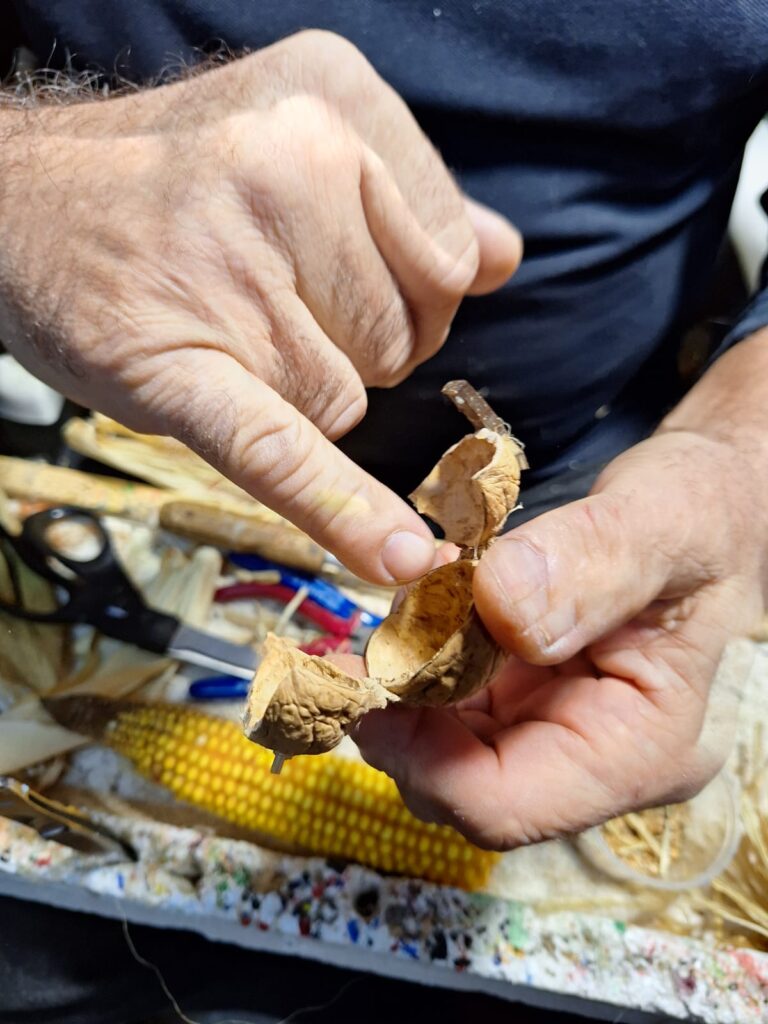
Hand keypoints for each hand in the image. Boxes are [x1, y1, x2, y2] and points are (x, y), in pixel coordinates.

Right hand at [0, 31, 520, 583]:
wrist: (19, 203)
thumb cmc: (175, 181)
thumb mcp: (296, 134)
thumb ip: (410, 197)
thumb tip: (502, 258)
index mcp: (335, 98)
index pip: (453, 253)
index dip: (411, 292)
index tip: (347, 279)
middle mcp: (289, 164)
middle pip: (407, 332)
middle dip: (356, 346)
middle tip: (267, 301)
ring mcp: (233, 268)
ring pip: (349, 400)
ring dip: (300, 392)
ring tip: (222, 327)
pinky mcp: (182, 364)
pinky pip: (286, 449)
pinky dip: (342, 510)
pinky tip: (393, 555)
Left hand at [357, 426, 765, 847]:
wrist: (702, 504)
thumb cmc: (701, 512)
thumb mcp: (662, 522)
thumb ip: (591, 564)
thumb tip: (498, 604)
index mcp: (641, 749)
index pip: (505, 806)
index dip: (418, 757)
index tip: (369, 680)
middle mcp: (593, 759)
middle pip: (458, 782)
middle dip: (402, 712)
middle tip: (369, 636)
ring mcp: (554, 731)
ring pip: (443, 744)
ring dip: (406, 680)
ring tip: (407, 601)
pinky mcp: (526, 697)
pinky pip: (451, 699)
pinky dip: (423, 656)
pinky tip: (425, 603)